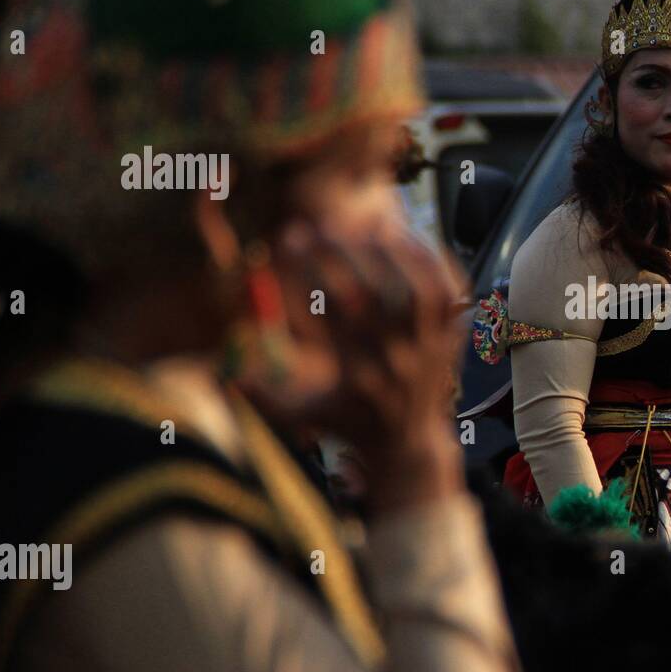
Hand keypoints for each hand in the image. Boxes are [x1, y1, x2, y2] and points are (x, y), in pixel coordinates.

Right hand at [240, 220, 470, 513]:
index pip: (333, 318)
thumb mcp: (299, 414)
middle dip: (342, 256)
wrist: (410, 445)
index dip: (308, 275)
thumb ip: (259, 392)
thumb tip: (217, 365)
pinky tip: (402, 237)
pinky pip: (448, 291)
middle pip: (375, 299)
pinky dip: (427, 259)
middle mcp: (399, 362)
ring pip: (418, 291)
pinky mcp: (453, 336)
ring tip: (361, 227)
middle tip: (316, 226)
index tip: (286, 242)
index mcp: (359, 378)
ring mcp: (432, 349)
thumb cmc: (346, 423)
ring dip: (389, 254)